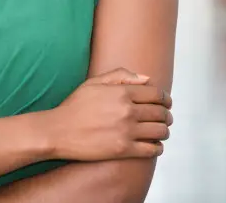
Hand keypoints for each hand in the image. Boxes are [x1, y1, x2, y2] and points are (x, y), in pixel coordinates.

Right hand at [42, 68, 172, 161]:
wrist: (58, 131)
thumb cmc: (74, 106)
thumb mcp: (94, 82)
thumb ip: (121, 75)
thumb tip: (146, 79)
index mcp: (122, 92)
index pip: (157, 94)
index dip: (166, 98)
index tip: (166, 102)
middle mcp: (128, 111)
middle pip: (161, 113)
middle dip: (167, 115)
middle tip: (166, 118)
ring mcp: (126, 131)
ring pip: (160, 131)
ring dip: (164, 131)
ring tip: (161, 132)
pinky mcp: (123, 150)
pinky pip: (151, 149)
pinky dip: (157, 148)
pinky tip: (154, 146)